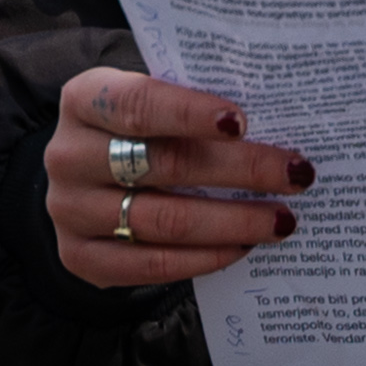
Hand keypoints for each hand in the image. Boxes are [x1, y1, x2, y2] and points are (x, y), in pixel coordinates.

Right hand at [46, 68, 311, 289]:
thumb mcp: (151, 100)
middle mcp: (68, 155)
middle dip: (240, 170)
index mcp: (84, 100)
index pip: (138, 104)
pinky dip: (204, 258)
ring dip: (233, 222)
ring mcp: (69, 210)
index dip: (190, 112)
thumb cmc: (137, 130)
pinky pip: (150, 265)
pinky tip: (242, 247)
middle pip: (164, 164)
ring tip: (282, 219)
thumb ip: (193, 106)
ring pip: (163, 221)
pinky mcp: (79, 257)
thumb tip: (277, 118)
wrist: (84, 179)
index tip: (242, 122)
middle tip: (297, 174)